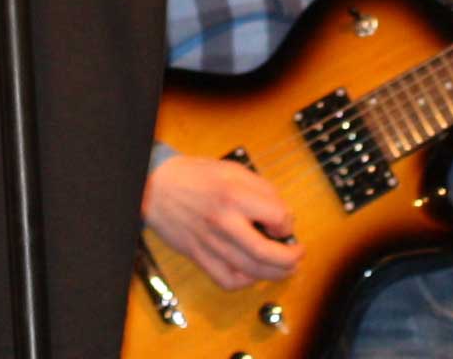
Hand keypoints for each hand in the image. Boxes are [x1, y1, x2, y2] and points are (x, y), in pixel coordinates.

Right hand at [143, 153, 300, 288]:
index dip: (288, 223)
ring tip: (283, 268)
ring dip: (275, 274)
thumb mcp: (232, 170)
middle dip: (290, 258)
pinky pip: (227, 280)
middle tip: (297, 254)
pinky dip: (245, 282)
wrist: (155, 186)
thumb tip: (282, 214)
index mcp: (233, 195)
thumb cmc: (193, 176)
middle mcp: (223, 221)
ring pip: (251, 271)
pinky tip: (252, 273)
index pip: (277, 217)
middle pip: (266, 253)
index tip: (285, 224)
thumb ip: (261, 189)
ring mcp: (210, 242)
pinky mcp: (199, 256)